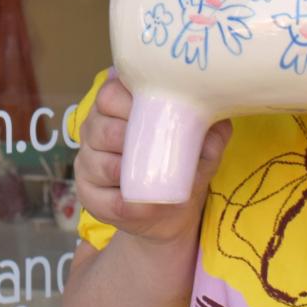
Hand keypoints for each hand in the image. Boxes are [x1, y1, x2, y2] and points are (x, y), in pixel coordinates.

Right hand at [74, 74, 230, 247]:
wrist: (171, 212)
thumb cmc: (182, 166)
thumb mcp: (203, 146)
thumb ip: (211, 130)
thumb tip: (219, 119)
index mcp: (115, 108)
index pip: (109, 94)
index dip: (129, 100)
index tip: (156, 110)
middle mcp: (94, 131)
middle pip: (100, 126)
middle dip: (129, 135)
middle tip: (157, 145)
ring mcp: (87, 164)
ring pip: (98, 162)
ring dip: (126, 171)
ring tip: (151, 175)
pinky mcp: (88, 197)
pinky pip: (103, 199)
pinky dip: (125, 203)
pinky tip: (143, 204)